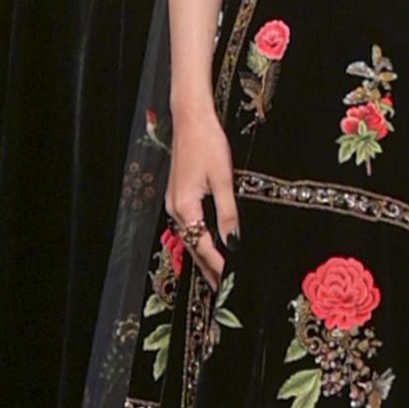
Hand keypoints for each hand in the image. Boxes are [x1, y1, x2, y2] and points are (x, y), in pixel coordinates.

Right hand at [165, 103, 238, 287]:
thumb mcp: (223, 180)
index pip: (202, 245)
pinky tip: (208, 244)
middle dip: (208, 267)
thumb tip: (234, 241)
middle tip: (222, 288)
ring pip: (189, 236)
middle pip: (192, 246)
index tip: (229, 280)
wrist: (190, 119)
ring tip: (218, 273)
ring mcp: (174, 202)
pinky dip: (198, 239)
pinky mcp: (178, 195)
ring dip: (203, 255)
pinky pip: (188, 225)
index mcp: (185, 206)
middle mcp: (175, 208)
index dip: (217, 264)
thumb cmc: (207, 144)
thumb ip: (228, 213)